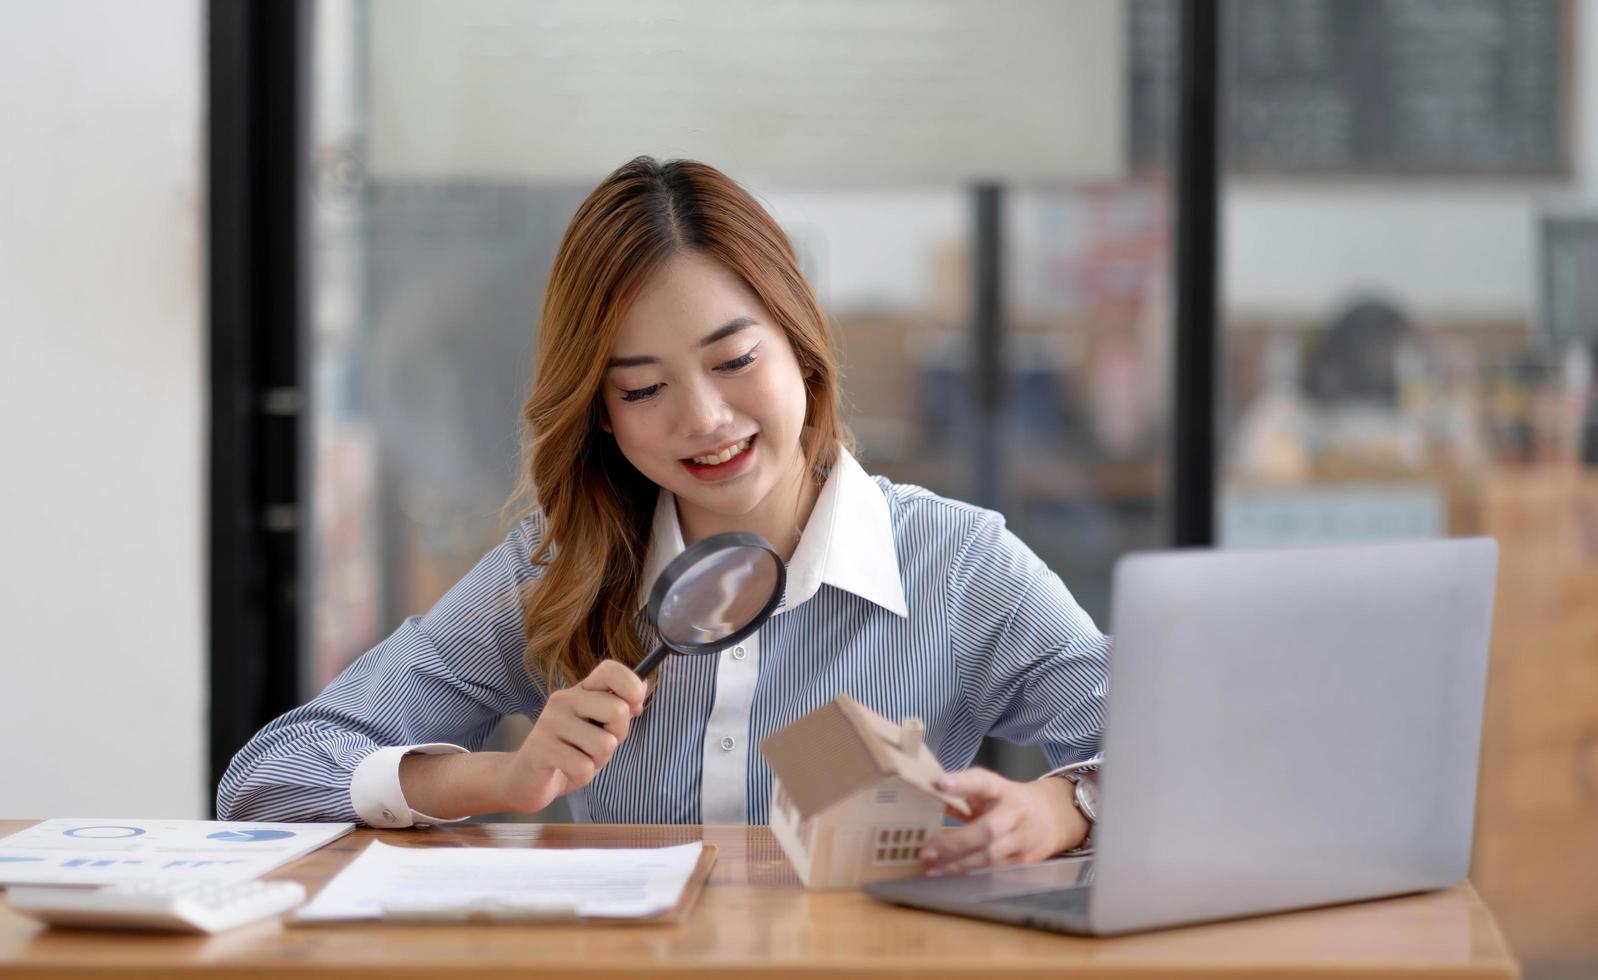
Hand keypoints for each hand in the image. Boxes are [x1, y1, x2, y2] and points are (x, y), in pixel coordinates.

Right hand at [496, 659, 646, 812]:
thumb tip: (644, 684)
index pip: (610, 670)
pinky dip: (583, 776)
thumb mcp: (598, 728)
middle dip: (617, 736)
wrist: (526, 778)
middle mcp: (564, 699)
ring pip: (604, 744)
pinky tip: (566, 771)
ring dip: (598, 761)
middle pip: (618, 710)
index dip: (631, 685)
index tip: (635, 707)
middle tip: (596, 745)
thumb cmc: (569, 751)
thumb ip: (618, 708)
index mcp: (581, 691)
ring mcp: (550, 722)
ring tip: (579, 759)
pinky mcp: (541, 748)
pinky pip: (585, 767)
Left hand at [918, 767, 1087, 875]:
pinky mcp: (1023, 862)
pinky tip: (948, 876)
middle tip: (926, 851)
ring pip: (990, 857)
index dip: (963, 783)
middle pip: (987, 830)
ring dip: (958, 865)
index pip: (984, 783)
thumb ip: (965, 792)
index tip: (939, 783)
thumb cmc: (1012, 801)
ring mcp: (1022, 840)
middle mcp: (1016, 814)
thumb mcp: (993, 790)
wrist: (1057, 817)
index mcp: (1005, 791)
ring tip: (931, 868)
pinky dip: (969, 875)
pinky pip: (994, 871)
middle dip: (955, 843)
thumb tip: (927, 792)